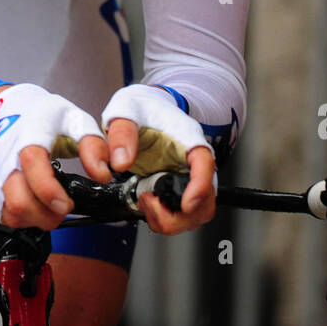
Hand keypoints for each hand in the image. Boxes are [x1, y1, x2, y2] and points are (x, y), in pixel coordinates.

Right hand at [0, 84, 109, 228]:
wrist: (5, 112)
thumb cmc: (41, 117)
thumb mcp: (74, 120)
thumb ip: (93, 145)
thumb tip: (102, 174)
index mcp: (27, 136)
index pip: (31, 164)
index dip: (48, 189)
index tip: (67, 204)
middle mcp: (5, 157)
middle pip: (19, 200)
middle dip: (48, 215)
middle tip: (64, 207)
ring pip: (12, 214)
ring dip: (38, 219)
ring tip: (53, 208)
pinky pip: (5, 216)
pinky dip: (24, 219)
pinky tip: (37, 206)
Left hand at [102, 86, 216, 234]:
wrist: (146, 106)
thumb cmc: (141, 105)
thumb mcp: (125, 109)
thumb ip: (121, 134)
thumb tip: (120, 162)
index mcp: (188, 136)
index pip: (205, 163)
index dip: (200, 188)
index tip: (186, 204)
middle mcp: (194, 160)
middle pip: (205, 201)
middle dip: (177, 214)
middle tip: (147, 201)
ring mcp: (189, 177)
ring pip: (195, 214)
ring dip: (170, 220)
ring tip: (143, 202)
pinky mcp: (178, 188)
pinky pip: (181, 214)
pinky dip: (164, 218)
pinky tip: (145, 203)